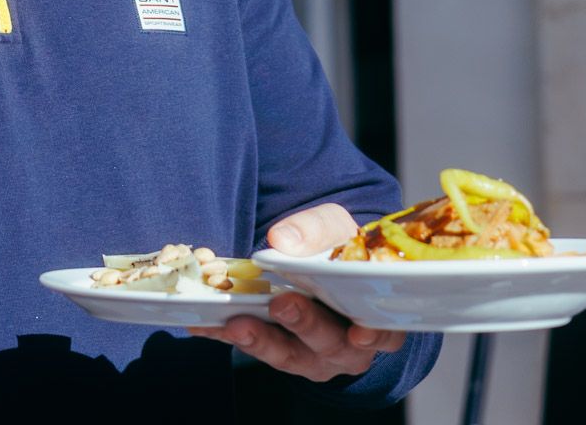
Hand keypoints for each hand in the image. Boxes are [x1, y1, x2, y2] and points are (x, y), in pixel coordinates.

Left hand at [187, 203, 405, 381]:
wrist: (321, 268)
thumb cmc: (341, 251)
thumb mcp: (336, 229)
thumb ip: (316, 231)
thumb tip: (282, 239)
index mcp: (374, 317)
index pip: (383, 334)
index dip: (373, 335)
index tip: (360, 333)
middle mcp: (346, 346)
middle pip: (329, 344)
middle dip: (304, 324)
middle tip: (282, 305)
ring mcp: (310, 355)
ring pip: (287, 355)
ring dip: (259, 340)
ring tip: (234, 324)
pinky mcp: (274, 351)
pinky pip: (251, 346)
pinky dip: (226, 334)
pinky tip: (202, 322)